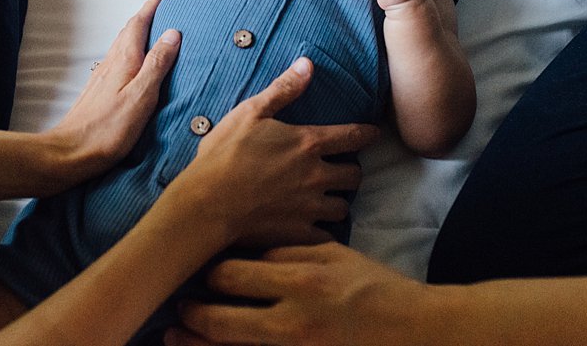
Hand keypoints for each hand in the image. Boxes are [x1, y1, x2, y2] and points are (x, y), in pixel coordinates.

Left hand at [43, 0, 179, 180]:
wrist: (71, 152)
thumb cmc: (109, 129)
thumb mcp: (141, 96)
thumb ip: (157, 64)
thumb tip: (172, 33)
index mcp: (123, 61)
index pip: (137, 26)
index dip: (149, 9)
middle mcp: (110, 64)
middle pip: (127, 33)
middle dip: (143, 18)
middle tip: (159, 9)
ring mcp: (102, 78)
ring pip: (121, 47)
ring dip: (135, 35)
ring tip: (150, 32)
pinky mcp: (98, 92)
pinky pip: (117, 61)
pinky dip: (129, 53)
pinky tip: (132, 65)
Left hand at [165, 242, 424, 345]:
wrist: (412, 331)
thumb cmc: (372, 288)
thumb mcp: (333, 255)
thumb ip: (288, 250)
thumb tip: (248, 250)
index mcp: (299, 281)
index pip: (232, 275)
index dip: (210, 273)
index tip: (203, 271)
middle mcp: (291, 321)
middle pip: (220, 319)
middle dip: (193, 314)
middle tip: (179, 309)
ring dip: (197, 343)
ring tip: (175, 336)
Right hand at [170, 57, 376, 247]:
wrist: (208, 203)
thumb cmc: (225, 154)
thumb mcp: (251, 113)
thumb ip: (283, 89)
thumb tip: (308, 64)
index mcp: (308, 143)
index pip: (352, 137)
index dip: (367, 134)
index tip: (375, 134)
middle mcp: (316, 176)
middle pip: (354, 176)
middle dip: (351, 172)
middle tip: (341, 172)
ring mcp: (310, 208)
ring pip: (343, 208)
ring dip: (337, 202)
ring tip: (327, 200)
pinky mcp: (300, 234)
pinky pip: (326, 237)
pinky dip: (323, 232)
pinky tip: (314, 229)